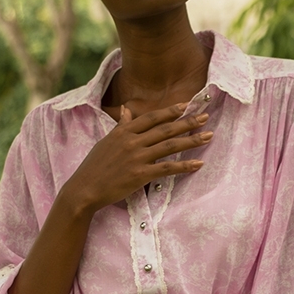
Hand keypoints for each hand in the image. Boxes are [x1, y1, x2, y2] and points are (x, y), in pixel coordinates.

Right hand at [64, 102, 212, 213]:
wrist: (84, 189)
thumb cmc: (94, 167)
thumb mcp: (106, 141)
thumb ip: (121, 126)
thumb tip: (127, 111)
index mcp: (124, 131)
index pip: (151, 117)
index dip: (170, 111)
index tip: (186, 105)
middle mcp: (132, 141)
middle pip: (165, 128)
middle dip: (187, 121)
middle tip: (205, 116)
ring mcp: (137, 157)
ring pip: (170, 145)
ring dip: (191, 140)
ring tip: (208, 136)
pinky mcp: (140, 175)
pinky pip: (167, 168)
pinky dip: (184, 166)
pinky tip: (198, 163)